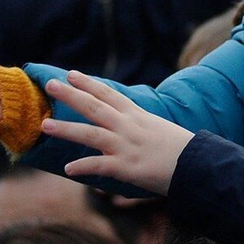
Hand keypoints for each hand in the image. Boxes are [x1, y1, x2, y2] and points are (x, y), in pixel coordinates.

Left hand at [39, 70, 193, 195]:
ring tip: (45, 125)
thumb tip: (126, 127)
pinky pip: (99, 166)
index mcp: (137, 115)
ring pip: (90, 134)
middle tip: (49, 85)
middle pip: (94, 107)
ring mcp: (126, 146)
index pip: (108, 94)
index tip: (70, 74)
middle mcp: (128, 127)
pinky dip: (82, 167)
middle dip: (70, 95)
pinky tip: (68, 168)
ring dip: (66, 129)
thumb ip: (139, 126)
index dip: (88, 84)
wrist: (197, 165)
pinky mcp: (126, 167)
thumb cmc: (181, 149)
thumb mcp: (159, 128)